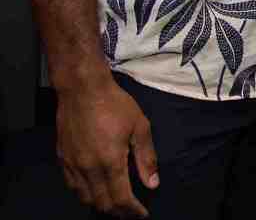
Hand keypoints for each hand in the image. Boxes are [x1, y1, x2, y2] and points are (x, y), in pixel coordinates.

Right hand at [55, 75, 157, 217]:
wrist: (82, 89)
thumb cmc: (114, 104)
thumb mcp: (140, 127)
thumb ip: (146, 158)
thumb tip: (152, 183)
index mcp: (110, 162)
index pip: (121, 198)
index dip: (132, 211)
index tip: (141, 215)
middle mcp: (88, 168)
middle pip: (102, 203)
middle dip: (118, 212)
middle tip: (131, 213)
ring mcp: (73, 165)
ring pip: (85, 197)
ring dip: (100, 205)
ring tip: (115, 204)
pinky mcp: (62, 158)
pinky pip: (72, 185)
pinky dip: (84, 193)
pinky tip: (94, 190)